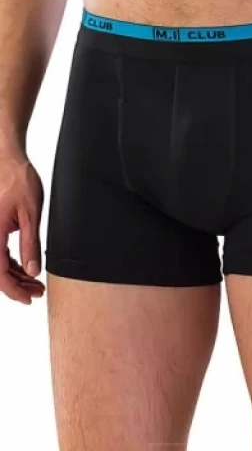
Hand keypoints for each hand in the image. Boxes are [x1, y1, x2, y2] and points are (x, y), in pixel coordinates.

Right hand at [0, 153, 44, 303]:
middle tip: (37, 291)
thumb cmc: (18, 180)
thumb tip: (33, 271)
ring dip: (15, 275)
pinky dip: (11, 262)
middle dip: (17, 285)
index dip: (14, 290)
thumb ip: (30, 243)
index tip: (29, 298)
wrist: (6, 159)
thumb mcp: (31, 213)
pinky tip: (25, 267)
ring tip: (35, 283)